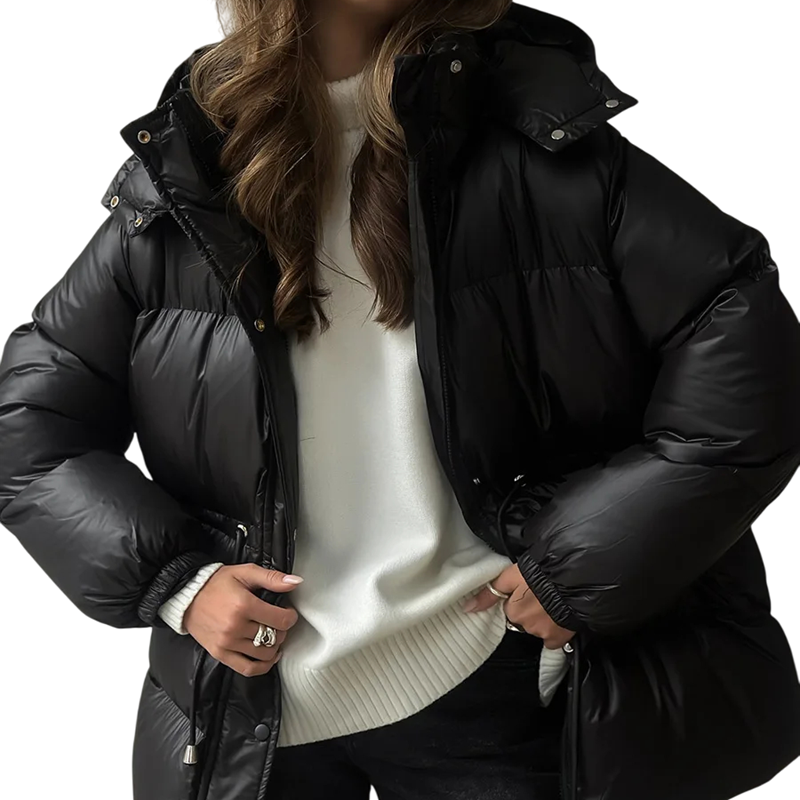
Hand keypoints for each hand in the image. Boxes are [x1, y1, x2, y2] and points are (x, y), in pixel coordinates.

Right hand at [184, 563, 301, 676]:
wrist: (187, 596)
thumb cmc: (216, 584)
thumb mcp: (245, 572)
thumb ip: (272, 578)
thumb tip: (295, 582)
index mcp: (243, 605)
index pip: (281, 620)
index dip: (291, 616)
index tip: (288, 612)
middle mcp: (235, 627)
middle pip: (274, 637)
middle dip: (283, 630)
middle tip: (279, 622)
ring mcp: (227, 643)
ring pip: (264, 654)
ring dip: (275, 646)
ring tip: (273, 635)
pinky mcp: (220, 654)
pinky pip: (247, 669)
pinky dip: (262, 666)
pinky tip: (268, 657)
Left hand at [463, 563, 575, 649]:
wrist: (575, 579)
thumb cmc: (543, 572)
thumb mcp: (512, 575)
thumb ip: (490, 593)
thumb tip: (467, 609)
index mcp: (513, 610)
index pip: (510, 608)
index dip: (519, 598)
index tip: (527, 591)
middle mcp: (526, 625)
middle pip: (524, 619)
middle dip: (530, 609)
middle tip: (541, 594)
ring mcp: (544, 633)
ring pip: (538, 627)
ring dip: (543, 618)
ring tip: (553, 602)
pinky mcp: (560, 638)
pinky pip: (553, 639)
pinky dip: (555, 631)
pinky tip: (559, 617)